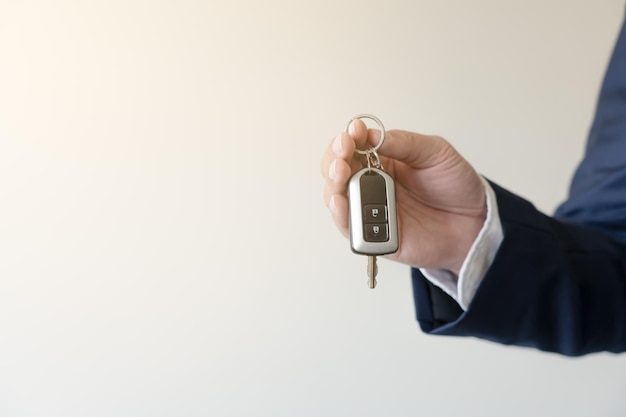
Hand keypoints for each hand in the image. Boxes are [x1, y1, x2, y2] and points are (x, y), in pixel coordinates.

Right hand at [321, 119, 486, 274]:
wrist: (474, 223)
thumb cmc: (455, 187)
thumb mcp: (436, 153)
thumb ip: (405, 144)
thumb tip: (372, 135)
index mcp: (382, 161)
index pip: (354, 146)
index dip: (349, 138)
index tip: (354, 131)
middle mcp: (370, 184)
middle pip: (336, 169)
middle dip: (334, 158)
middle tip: (344, 151)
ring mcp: (370, 209)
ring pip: (336, 196)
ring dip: (333, 183)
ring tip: (340, 171)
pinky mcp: (374, 235)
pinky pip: (349, 226)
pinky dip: (341, 214)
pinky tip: (340, 201)